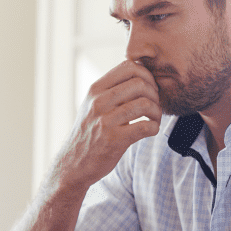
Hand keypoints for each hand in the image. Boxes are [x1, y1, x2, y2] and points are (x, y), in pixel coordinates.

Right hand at [54, 60, 161, 191]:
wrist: (74, 164)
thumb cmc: (89, 132)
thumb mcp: (93, 104)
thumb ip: (111, 89)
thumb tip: (140, 71)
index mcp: (96, 89)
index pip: (129, 66)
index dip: (147, 75)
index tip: (149, 89)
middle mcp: (99, 102)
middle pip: (140, 83)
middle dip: (155, 94)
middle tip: (155, 105)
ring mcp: (105, 121)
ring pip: (145, 104)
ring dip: (157, 112)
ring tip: (154, 119)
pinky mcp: (114, 140)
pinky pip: (145, 127)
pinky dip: (154, 128)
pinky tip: (150, 130)